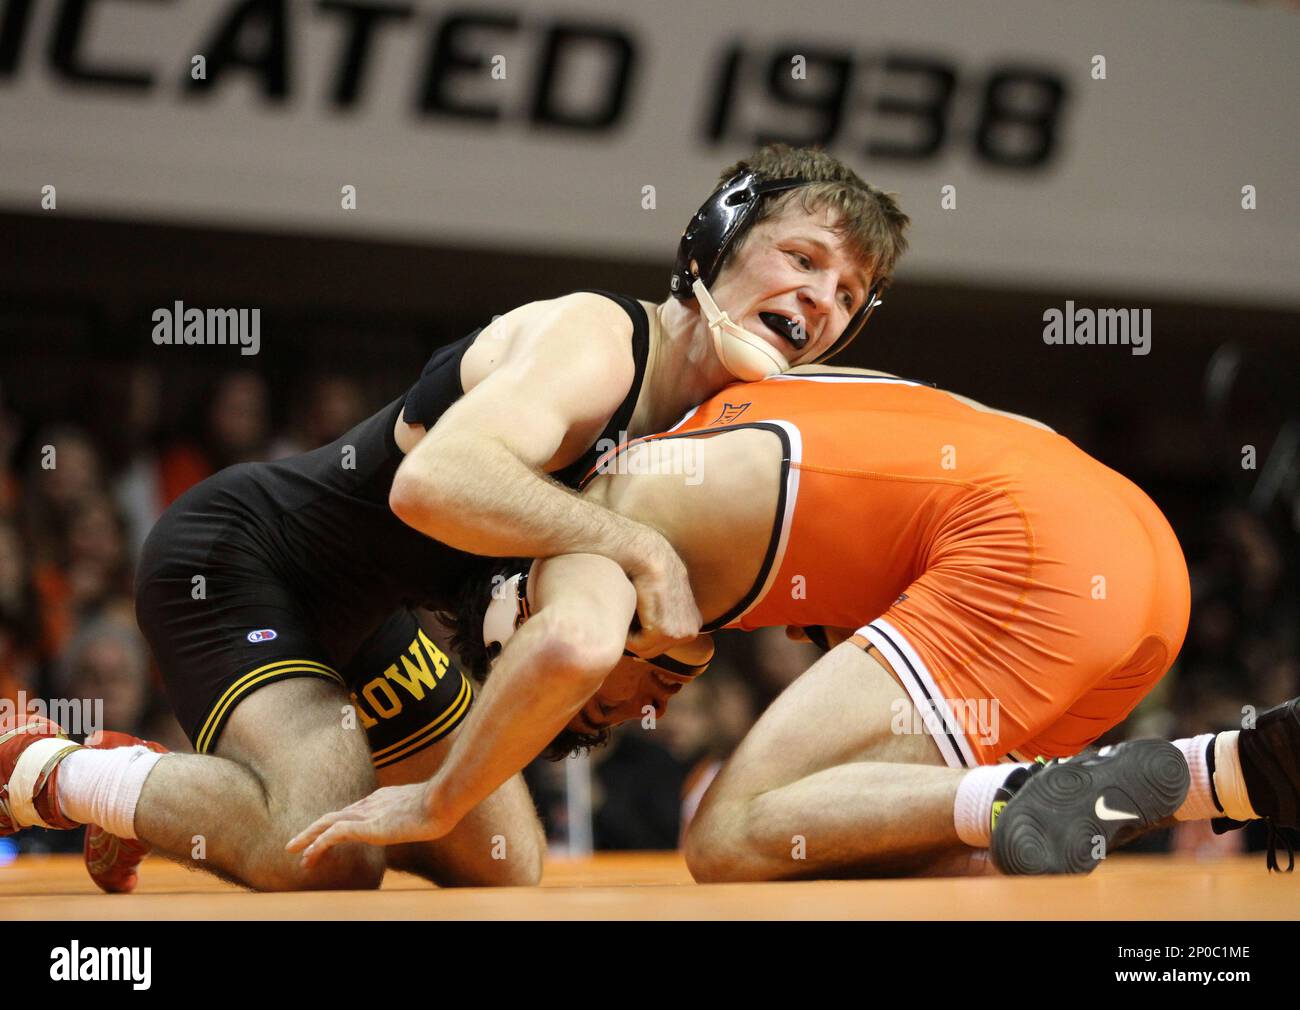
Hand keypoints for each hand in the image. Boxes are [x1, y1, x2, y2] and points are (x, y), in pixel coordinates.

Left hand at [285, 782, 450, 867]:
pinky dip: (321, 842)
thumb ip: (415, 815)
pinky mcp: (369, 825)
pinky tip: (311, 851)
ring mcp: (369, 813)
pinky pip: (336, 833)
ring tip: (294, 852)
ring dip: (309, 838)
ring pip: (329, 823)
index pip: (350, 813)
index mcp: (381, 800)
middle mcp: (370, 804)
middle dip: (312, 830)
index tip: (323, 838)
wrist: (443, 800)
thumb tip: (424, 821)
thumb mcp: (424, 811)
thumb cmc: (442, 805)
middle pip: (334, 816)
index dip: (333, 826)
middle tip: (294, 845)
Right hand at [624, 535, 700, 655]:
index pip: (660, 644)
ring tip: (634, 604)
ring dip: (630, 631)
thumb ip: (661, 614)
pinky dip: (627, 629)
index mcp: (692, 622)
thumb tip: (644, 628)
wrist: (644, 551)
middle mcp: (692, 629)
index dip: (640, 630)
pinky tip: (633, 604)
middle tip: (633, 605)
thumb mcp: (663, 595)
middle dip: (635, 633)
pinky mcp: (666, 630)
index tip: (638, 608)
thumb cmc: (646, 568)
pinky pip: (637, 644)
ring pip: (643, 649)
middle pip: (652, 650)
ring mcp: (682, 632)